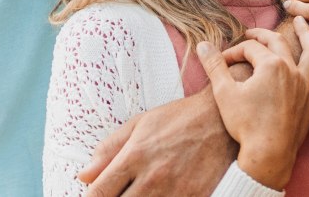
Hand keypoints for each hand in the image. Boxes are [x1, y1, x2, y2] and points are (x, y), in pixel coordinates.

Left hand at [79, 91, 233, 196]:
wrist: (224, 120)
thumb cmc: (180, 119)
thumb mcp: (140, 124)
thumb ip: (109, 150)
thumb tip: (83, 175)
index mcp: (134, 156)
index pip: (98, 193)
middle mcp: (153, 177)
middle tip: (119, 194)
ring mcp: (176, 192)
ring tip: (143, 192)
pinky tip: (161, 195)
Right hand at [201, 19, 308, 188]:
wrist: (267, 154)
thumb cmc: (245, 124)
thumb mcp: (223, 92)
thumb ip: (214, 65)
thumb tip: (203, 44)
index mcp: (271, 65)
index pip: (250, 49)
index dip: (234, 52)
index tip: (221, 62)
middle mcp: (292, 71)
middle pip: (278, 43)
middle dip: (263, 35)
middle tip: (252, 33)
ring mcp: (305, 86)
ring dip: (307, 34)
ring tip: (304, 21)